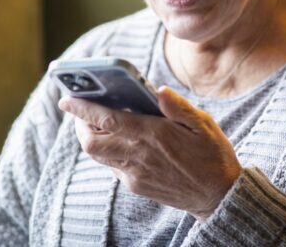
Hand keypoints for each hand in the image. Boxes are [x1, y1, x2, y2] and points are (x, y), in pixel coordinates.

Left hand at [58, 86, 241, 220]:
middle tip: (81, 110)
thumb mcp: (203, 124)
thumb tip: (158, 90)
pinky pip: (112, 166)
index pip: (106, 118)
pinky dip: (108, 151)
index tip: (66, 97)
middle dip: (79, 124)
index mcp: (153, 134)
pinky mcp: (136, 186)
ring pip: (98, 155)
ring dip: (90, 138)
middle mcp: (139, 155)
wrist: (219, 196)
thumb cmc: (212, 155)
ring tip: (95, 122)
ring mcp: (135, 173)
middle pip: (91, 142)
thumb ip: (178, 107)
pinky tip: (118, 141)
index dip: (82, 108)